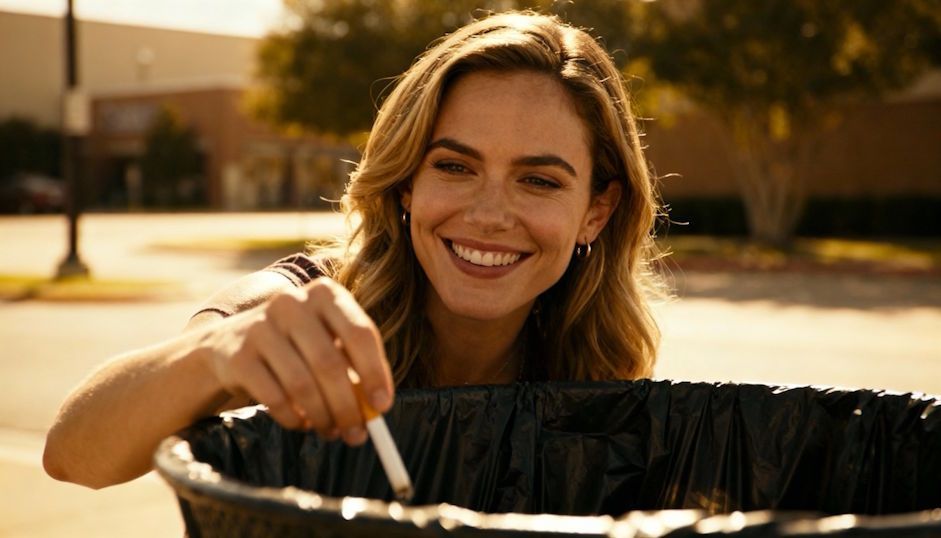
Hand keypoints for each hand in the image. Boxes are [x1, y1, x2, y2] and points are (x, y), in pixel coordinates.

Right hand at [205, 277, 392, 444]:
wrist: (231, 342)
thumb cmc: (296, 345)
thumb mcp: (327, 341)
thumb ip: (354, 368)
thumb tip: (376, 409)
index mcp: (325, 294)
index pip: (360, 333)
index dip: (375, 373)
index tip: (382, 407)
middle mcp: (292, 303)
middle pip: (330, 363)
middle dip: (348, 406)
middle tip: (357, 434)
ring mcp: (261, 327)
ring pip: (302, 384)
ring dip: (322, 416)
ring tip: (331, 431)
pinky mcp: (238, 355)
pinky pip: (274, 397)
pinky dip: (293, 419)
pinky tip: (302, 424)